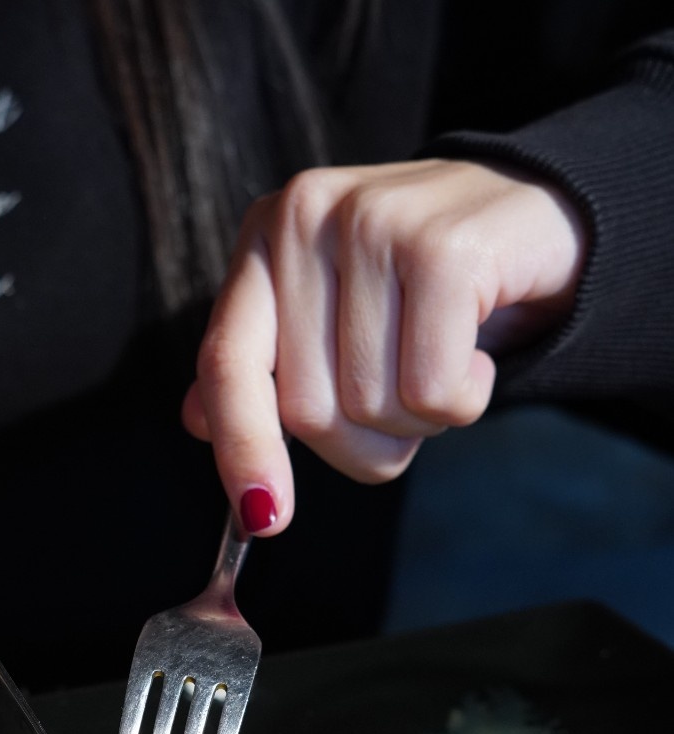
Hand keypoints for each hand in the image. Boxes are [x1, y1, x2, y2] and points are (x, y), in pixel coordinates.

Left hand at [182, 159, 586, 532]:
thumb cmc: (427, 286)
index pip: (226, 362)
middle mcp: (305, 215)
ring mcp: (371, 221)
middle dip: (364, 437)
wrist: (538, 220)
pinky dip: (463, 400)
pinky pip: (432, 393)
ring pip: (371, 406)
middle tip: (405, 390)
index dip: (240, 448)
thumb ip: (266, 367)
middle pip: (307, 409)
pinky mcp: (441, 247)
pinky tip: (475, 350)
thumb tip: (196, 423)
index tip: (264, 518)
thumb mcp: (335, 318)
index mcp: (265, 236)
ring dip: (420, 419)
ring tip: (444, 357)